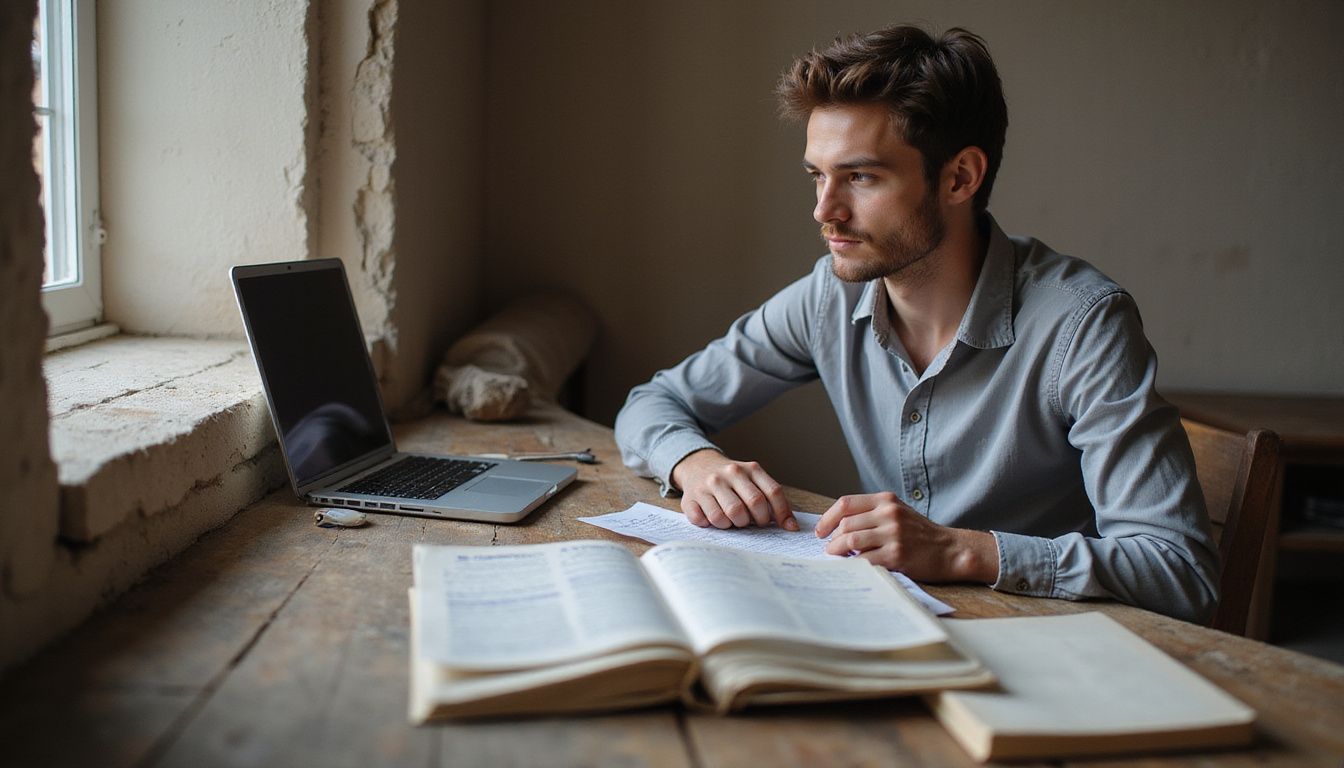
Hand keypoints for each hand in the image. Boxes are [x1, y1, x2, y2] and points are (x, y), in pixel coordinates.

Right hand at [670, 449, 797, 530]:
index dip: (782, 513)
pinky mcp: (689, 498)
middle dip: (756, 521)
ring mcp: (708, 485)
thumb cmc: (732, 479)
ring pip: (727, 516)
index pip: (773, 492)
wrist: (697, 465)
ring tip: (732, 520)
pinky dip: (711, 525)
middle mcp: (729, 473)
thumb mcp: (753, 480)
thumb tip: (791, 526)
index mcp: (750, 468)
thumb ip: (772, 498)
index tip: (785, 527)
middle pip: (752, 504)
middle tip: (752, 523)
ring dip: (733, 525)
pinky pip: (704, 521)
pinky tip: (712, 518)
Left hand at [815, 492, 998, 582]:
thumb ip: (871, 513)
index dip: (827, 518)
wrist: (950, 550)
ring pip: (850, 541)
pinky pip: (864, 560)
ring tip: (837, 558)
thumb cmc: (920, 534)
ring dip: (837, 552)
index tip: (820, 531)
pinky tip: (853, 567)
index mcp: (886, 500)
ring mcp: (893, 534)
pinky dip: (854, 565)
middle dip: (832, 539)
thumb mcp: (897, 512)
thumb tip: (836, 526)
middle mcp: (889, 514)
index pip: (845, 503)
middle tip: (830, 550)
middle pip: (845, 524)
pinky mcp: (897, 555)